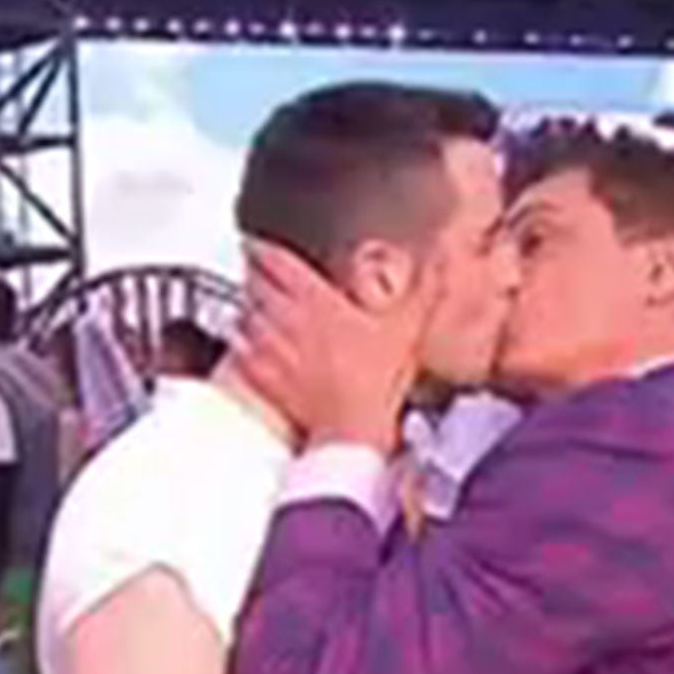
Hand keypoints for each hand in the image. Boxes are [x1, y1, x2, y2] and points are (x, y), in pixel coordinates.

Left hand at [236, 239, 438, 451]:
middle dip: (252, 271)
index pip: (276, 261)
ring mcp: (271, 348)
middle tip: (253, 266)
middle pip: (255, 284)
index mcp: (318, 301)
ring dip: (245, 304)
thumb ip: (423, 289)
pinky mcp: (261, 376)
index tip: (257, 242)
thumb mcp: (409, 327)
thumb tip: (436, 262)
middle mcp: (287, 319)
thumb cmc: (376, 382)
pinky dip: (239, 340)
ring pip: (244, 314)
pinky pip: (238, 349)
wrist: (352, 430)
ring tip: (250, 299)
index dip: (262, 247)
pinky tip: (244, 340)